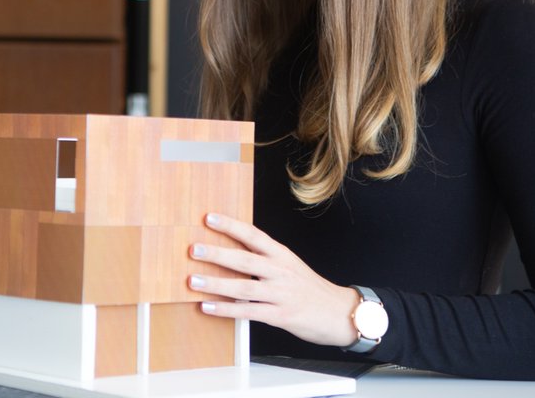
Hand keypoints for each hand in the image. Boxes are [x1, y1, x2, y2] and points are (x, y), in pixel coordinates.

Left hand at [187, 213, 359, 347]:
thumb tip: (230, 251)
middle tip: (193, 249)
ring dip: (216, 284)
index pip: (253, 236)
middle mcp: (280, 272)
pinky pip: (248, 312)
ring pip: (243, 287)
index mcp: (282, 255)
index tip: (209, 218)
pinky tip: (208, 307)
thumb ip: (265, 259)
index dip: (231, 226)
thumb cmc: (310, 289)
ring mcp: (281, 294)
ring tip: (192, 281)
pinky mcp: (281, 316)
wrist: (342, 313)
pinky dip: (226, 310)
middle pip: (245, 260)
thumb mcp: (290, 266)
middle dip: (217, 254)